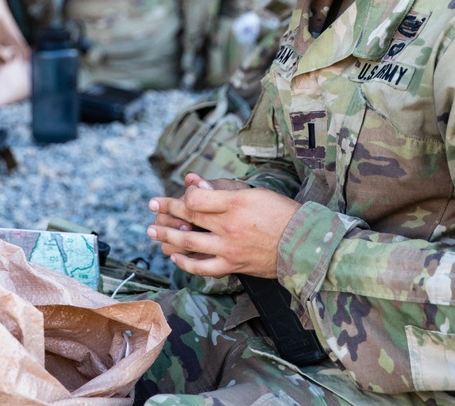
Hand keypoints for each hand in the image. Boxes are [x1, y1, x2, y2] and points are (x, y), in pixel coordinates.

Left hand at [147, 173, 299, 278]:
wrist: (303, 244)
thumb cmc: (281, 214)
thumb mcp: (254, 193)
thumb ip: (223, 192)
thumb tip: (196, 186)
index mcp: (235, 203)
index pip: (196, 199)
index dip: (183, 196)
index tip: (178, 194)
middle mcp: (229, 226)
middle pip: (189, 218)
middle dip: (166, 210)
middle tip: (151, 205)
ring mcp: (229, 248)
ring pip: (189, 243)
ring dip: (167, 236)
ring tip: (152, 230)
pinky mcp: (233, 266)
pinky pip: (203, 268)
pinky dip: (186, 263)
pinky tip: (175, 257)